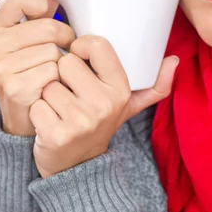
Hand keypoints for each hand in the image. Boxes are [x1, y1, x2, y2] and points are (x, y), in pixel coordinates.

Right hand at [0, 0, 74, 135]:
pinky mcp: (14, 88)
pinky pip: (53, 73)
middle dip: (66, 39)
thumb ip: (42, 2)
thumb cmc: (38, 67)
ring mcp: (0, 68)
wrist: (31, 114)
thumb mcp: (37, 33)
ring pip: (53, 51)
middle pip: (48, 27)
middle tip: (64, 51)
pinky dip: (60, 81)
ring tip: (55, 72)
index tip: (51, 17)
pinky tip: (51, 87)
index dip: (44, 5)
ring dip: (63, 63)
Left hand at [29, 35, 178, 178]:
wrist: (77, 166)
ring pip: (49, 84)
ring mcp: (81, 121)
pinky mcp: (57, 134)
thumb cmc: (100, 123)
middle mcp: (104, 104)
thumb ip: (154, 84)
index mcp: (121, 90)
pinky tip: (49, 122)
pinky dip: (37, 112)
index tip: (79, 58)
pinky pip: (36, 105)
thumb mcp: (129, 104)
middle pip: (66, 63)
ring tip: (60, 109)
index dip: (81, 47)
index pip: (97, 45)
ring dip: (48, 96)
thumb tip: (175, 60)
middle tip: (70, 93)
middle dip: (62, 76)